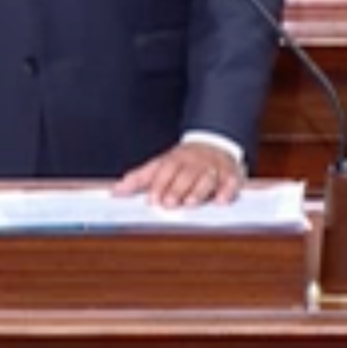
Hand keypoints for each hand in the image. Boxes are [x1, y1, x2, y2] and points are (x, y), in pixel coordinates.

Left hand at [113, 141, 242, 208]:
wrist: (213, 144)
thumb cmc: (183, 161)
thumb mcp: (159, 165)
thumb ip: (139, 179)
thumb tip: (116, 192)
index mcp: (175, 160)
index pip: (165, 170)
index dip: (159, 185)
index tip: (152, 199)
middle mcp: (194, 163)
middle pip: (185, 175)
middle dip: (177, 189)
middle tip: (169, 203)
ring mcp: (213, 168)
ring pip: (206, 178)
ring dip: (198, 191)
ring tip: (190, 203)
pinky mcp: (230, 175)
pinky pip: (230, 182)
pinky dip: (226, 191)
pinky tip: (220, 201)